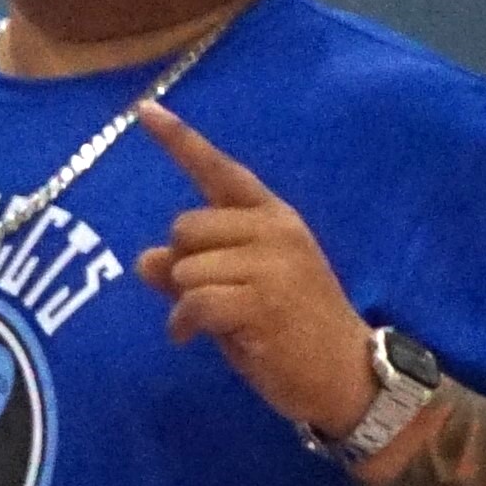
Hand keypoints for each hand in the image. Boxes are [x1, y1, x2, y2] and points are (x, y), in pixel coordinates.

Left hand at [139, 109, 383, 441]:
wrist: (344, 374)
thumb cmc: (286, 331)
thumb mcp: (236, 292)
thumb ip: (193, 268)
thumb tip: (144, 259)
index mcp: (273, 217)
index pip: (220, 171)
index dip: (179, 141)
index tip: (142, 111)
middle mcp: (275, 229)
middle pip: (184, 227)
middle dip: (182, 265)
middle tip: (208, 296)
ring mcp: (272, 263)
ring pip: (185, 268)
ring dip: (184, 302)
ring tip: (214, 322)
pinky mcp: (262, 300)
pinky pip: (192, 300)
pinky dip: (183, 324)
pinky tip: (195, 337)